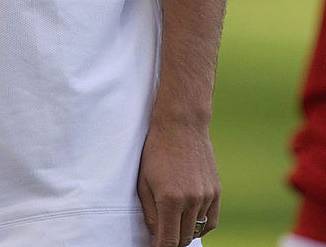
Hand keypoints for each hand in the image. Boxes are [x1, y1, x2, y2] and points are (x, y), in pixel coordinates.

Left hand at [137, 118, 219, 245]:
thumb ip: (150, 212)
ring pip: (197, 230)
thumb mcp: (144, 180)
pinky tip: (190, 219)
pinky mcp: (216, 191)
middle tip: (162, 234)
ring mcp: (206, 196)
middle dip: (172, 240)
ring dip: (185, 231)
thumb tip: (155, 236)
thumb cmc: (157, 150)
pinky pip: (211, 221)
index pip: (168, 241)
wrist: (181, 124)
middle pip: (183, 238)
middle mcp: (191, 200)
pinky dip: (200, 224)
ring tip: (174, 222)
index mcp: (170, 199)